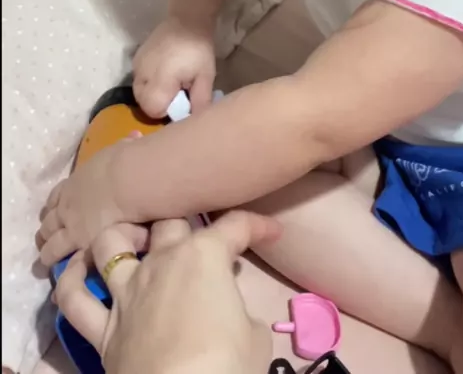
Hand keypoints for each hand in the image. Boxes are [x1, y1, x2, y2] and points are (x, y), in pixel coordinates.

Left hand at [37, 142, 126, 265]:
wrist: (129, 181)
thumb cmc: (128, 162)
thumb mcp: (123, 149)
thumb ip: (125, 146)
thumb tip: (134, 137)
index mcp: (77, 181)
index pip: (58, 194)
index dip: (55, 204)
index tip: (56, 209)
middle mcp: (68, 201)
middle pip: (48, 216)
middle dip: (47, 226)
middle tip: (48, 235)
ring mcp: (69, 222)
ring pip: (48, 236)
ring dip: (46, 244)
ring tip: (47, 255)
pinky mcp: (77, 240)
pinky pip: (55, 252)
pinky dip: (52, 258)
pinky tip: (53, 265)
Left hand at [54, 212, 280, 373]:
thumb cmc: (227, 363)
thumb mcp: (255, 337)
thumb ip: (240, 315)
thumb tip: (232, 320)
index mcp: (204, 257)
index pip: (236, 226)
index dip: (257, 225)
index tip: (273, 233)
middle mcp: (161, 262)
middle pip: (168, 223)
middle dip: (184, 223)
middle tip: (197, 241)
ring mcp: (126, 292)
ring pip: (111, 244)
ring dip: (121, 236)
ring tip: (133, 240)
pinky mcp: (102, 328)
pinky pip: (74, 298)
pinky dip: (70, 279)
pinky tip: (77, 269)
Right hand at [133, 16, 215, 117]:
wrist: (187, 20)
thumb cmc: (198, 50)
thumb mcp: (205, 77)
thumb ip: (200, 102)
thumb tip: (195, 122)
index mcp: (161, 80)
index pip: (152, 110)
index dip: (166, 112)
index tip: (180, 102)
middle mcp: (143, 74)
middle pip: (143, 104)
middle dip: (159, 104)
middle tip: (177, 92)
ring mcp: (137, 65)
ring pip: (139, 92)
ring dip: (152, 93)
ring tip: (170, 81)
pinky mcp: (136, 58)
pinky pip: (138, 79)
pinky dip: (148, 82)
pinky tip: (163, 72)